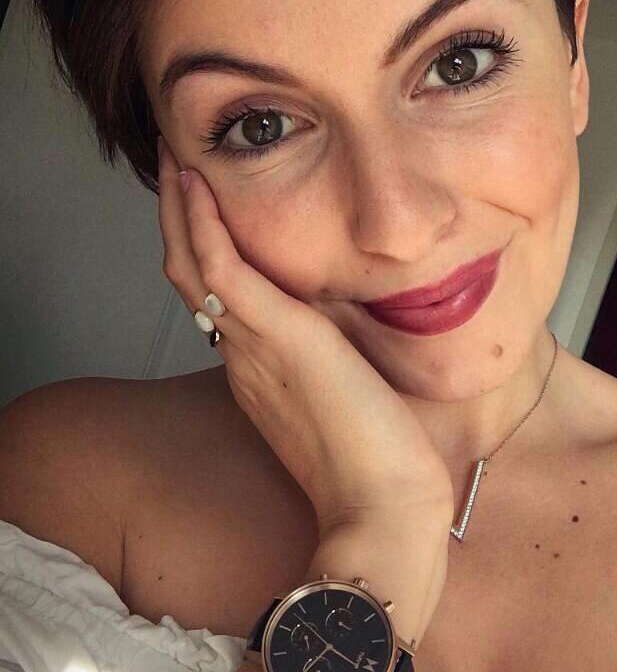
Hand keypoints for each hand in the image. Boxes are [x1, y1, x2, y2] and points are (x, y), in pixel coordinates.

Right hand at [156, 138, 454, 534]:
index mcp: (261, 367)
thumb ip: (340, 359)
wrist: (385, 510)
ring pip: (193, 264)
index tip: (206, 201)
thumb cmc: (380, 463)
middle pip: (191, 273)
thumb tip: (356, 328)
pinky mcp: (277, 337)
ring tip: (176, 160)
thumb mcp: (354, 396)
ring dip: (180, 208)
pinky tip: (197, 184)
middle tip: (175, 166)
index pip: (217, 294)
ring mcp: (253, 345)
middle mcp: (245, 352)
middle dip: (179, 217)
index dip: (202, 245)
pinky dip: (202, 224)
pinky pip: (221, 269)